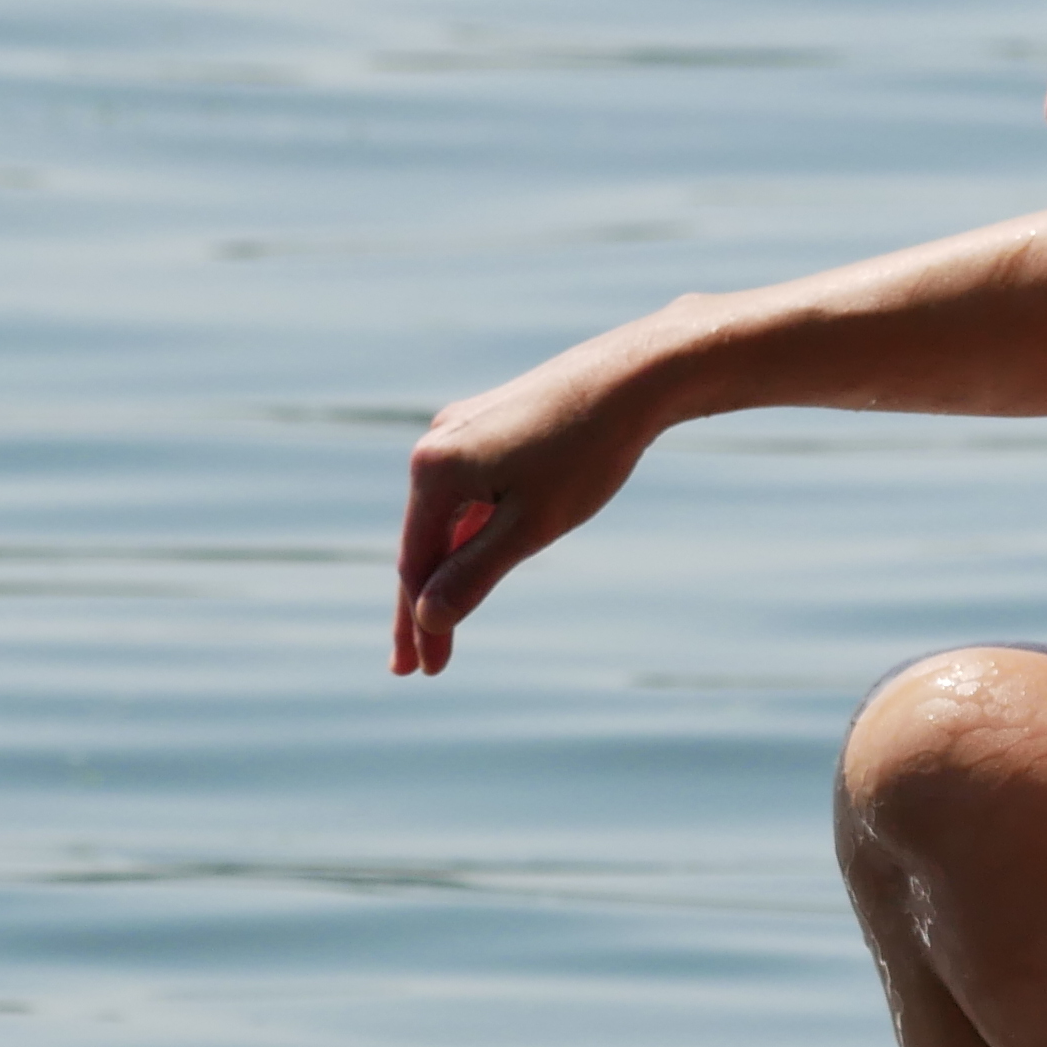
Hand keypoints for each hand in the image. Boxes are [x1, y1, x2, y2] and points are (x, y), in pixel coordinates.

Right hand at [391, 325, 690, 675]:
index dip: (420, 623)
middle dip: (421, 607)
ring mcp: (461, 432)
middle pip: (422, 543)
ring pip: (445, 519)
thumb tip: (428, 618)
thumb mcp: (531, 527)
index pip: (416, 564)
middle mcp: (436, 443)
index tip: (426, 671)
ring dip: (444, 573)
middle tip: (413, 669)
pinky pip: (466, 495)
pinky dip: (467, 536)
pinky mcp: (488, 427)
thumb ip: (475, 575)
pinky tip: (468, 564)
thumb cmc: (586, 452)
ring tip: (439, 625)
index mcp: (434, 469)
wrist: (633, 375)